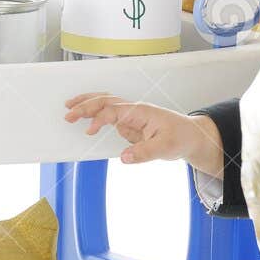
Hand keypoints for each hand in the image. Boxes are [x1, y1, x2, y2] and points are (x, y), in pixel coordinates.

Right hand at [64, 94, 223, 172]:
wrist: (192, 137)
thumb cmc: (181, 137)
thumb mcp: (166, 148)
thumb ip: (144, 152)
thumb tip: (123, 158)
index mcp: (141, 112)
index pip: (114, 111)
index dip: (100, 119)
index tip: (89, 131)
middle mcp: (134, 110)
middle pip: (105, 101)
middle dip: (86, 105)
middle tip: (68, 113)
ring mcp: (131, 116)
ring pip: (105, 104)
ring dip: (88, 104)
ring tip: (70, 107)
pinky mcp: (130, 124)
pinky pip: (108, 116)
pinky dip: (94, 114)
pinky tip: (84, 119)